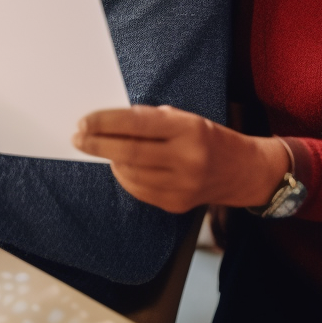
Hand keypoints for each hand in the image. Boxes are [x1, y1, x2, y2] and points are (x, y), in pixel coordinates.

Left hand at [73, 105, 289, 213]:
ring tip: (102, 148)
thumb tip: (108, 123)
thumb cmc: (208, 137)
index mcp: (188, 129)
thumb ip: (149, 120)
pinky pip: (139, 190)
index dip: (105, 122)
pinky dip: (124, 177)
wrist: (244, 171)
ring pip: (131, 174)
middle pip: (129, 152)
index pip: (137, 124)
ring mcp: (183, 186)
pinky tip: (122, 166)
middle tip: (78, 138)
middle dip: (97, 144)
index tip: (83, 121)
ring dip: (110, 160)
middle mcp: (187, 159)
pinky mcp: (177, 205)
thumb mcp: (183, 118)